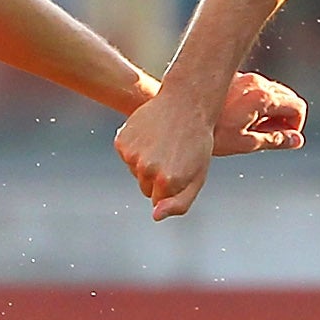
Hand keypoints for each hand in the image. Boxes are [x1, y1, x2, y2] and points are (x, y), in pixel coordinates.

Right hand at [115, 86, 219, 219]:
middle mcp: (146, 169)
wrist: (187, 103)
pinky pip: (126, 155)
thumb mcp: (198, 176)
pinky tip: (151, 134)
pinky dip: (135, 147)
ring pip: (134, 171)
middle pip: (144, 187)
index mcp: (167, 181)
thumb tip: (155, 216)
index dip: (170, 186)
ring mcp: (132, 155)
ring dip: (145, 161)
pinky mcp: (121, 141)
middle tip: (173, 154)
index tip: (181, 168)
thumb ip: (179, 203)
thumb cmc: (197, 142)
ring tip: (164, 142)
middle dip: (156, 176)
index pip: (157, 200)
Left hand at [215, 72, 307, 156]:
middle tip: (269, 135)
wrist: (180, 115)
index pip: (297, 107)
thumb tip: (296, 141)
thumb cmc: (212, 133)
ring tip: (252, 128)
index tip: (285, 137)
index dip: (296, 125)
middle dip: (284, 117)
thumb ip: (275, 140)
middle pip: (287, 98)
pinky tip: (239, 118)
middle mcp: (257, 82)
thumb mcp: (246, 142)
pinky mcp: (234, 78)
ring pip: (271, 93)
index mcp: (263, 98)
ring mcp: (245, 77)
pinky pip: (255, 89)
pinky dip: (256, 103)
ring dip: (270, 110)